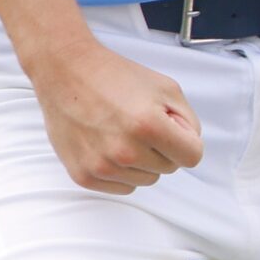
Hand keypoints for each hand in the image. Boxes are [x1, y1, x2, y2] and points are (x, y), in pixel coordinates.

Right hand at [32, 37, 204, 192]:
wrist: (67, 73)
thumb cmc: (116, 76)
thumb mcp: (166, 87)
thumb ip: (188, 120)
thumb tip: (188, 146)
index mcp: (149, 126)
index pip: (192, 156)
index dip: (186, 141)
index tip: (172, 129)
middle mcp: (125, 151)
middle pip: (169, 169)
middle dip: (163, 148)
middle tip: (141, 123)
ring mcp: (102, 166)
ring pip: (146, 180)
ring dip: (142, 161)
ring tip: (123, 132)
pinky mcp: (84, 176)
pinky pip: (122, 187)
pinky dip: (122, 171)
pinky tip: (109, 145)